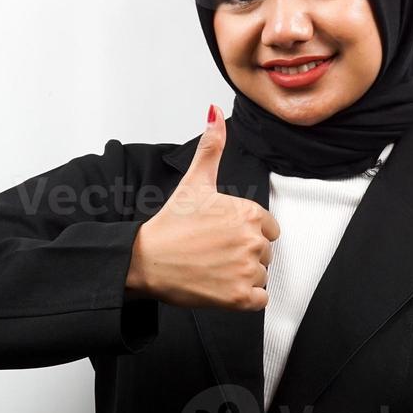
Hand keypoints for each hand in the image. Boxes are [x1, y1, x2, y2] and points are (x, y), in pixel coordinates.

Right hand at [125, 105, 279, 311]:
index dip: (245, 233)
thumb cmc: (170, 224)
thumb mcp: (194, 182)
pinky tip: (221, 287)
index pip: (268, 228)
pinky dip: (244, 298)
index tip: (221, 235)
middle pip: (265, 253)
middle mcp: (252, 240)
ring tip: (213, 268)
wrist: (144, 261)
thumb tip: (215, 113)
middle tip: (213, 252)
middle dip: (243, 255)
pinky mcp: (240, 298)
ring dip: (241, 277)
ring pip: (261, 276)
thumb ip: (211, 148)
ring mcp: (246, 269)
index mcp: (249, 212)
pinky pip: (260, 299)